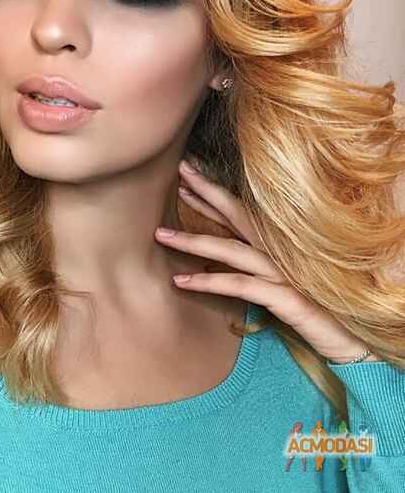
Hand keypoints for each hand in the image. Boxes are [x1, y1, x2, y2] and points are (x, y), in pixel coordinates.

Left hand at [155, 159, 380, 363]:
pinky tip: (182, 280)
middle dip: (206, 194)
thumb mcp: (284, 281)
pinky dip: (209, 281)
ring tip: (161, 235)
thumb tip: (220, 252)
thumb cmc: (316, 309)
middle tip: (179, 173)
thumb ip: (257, 264)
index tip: (188, 176)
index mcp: (280, 244)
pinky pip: (240, 286)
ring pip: (231, 250)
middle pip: (238, 217)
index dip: (214, 193)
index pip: (242, 212)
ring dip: (194, 241)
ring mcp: (284, 273)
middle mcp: (281, 252)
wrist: (354, 342)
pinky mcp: (287, 298)